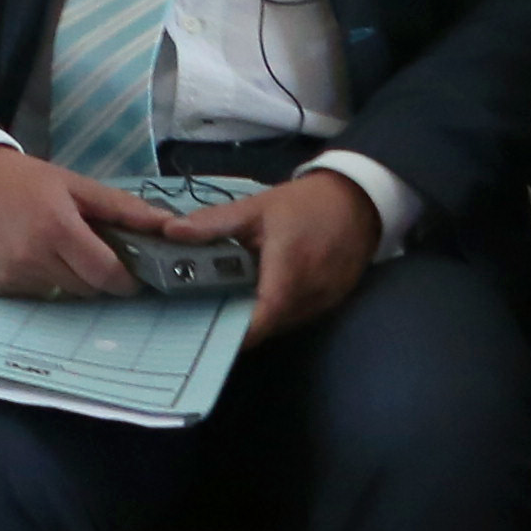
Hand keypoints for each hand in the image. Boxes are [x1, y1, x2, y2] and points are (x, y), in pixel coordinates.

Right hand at [0, 144, 168, 298]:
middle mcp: (32, 258)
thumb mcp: (75, 185)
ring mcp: (10, 276)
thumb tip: (168, 224)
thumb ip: (123, 208)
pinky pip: (33, 294)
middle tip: (91, 252)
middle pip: (86, 288)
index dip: (125, 280)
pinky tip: (28, 254)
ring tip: (54, 248)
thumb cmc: (23, 180)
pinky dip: (39, 280)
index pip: (105, 274)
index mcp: (57, 229)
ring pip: (60, 293)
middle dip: (97, 275)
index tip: (131, 275)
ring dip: (67, 278)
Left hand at [168, 168, 382, 341]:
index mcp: (289, 267)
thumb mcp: (256, 208)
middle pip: (272, 324)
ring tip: (240, 300)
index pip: (265, 314)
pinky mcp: (334, 300)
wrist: (358, 198)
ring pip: (286, 322)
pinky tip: (269, 292)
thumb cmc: (305, 203)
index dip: (239, 330)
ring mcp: (326, 299)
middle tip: (216, 311)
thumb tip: (172, 231)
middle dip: (245, 321)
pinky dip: (282, 310)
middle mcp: (311, 290)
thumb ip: (214, 224)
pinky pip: (301, 315)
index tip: (211, 331)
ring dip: (264, 316)